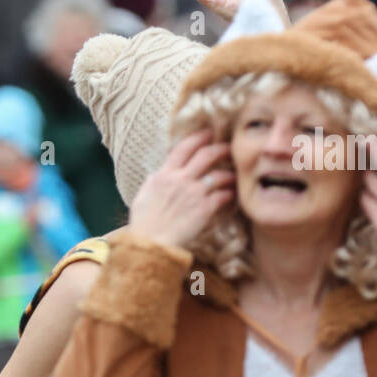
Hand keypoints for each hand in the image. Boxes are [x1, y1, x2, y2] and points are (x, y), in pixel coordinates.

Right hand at [126, 129, 233, 248]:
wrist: (151, 243)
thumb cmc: (144, 222)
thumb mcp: (143, 196)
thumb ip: (153, 182)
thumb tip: (155, 174)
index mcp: (165, 174)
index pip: (184, 147)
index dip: (198, 137)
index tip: (208, 132)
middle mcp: (181, 180)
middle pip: (206, 155)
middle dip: (220, 148)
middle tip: (229, 147)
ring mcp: (195, 193)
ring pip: (220, 175)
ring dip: (229, 173)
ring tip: (234, 175)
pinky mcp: (205, 209)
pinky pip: (224, 195)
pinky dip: (230, 193)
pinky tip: (232, 195)